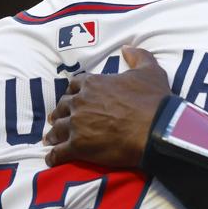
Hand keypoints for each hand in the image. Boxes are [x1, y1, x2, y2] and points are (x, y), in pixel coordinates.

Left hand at [44, 46, 169, 167]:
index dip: (72, 92)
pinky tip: (51, 160)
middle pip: (62, 106)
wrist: (157, 128)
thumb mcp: (151, 71)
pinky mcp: (79, 146)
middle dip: (60, 113)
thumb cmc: (153, 100)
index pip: (73, 85)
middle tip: (58, 120)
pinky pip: (59, 152)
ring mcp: (77, 124)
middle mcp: (80, 102)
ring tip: (50, 140)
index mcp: (93, 83)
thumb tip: (127, 48)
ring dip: (53, 134)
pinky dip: (53, 156)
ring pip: (57, 129)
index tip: (72, 99)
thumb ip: (138, 56)